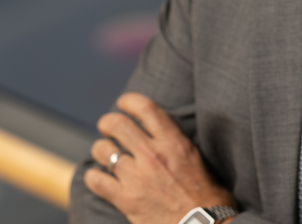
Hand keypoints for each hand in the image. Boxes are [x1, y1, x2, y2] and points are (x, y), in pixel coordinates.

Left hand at [85, 93, 235, 223]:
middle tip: (107, 128)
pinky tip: (98, 178)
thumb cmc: (208, 199)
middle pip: (117, 124)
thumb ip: (176, 144)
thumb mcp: (197, 160)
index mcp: (174, 142)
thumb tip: (161, 135)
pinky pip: (96, 180)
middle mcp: (153, 155)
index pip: (145, 108)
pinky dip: (93, 177)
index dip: (129, 101)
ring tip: (104, 154)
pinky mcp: (126, 199)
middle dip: (107, 123)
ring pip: (103, 150)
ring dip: (101, 150)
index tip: (123, 103)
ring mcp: (137, 177)